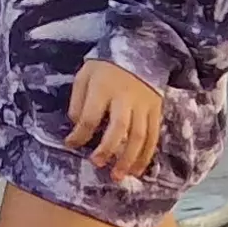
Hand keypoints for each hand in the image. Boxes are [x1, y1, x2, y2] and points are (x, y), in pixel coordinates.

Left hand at [63, 58, 162, 178]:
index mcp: (104, 88)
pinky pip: (153, 136)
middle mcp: (125, 98)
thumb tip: (77, 127)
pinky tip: (137, 170)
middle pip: (119, 128)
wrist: (140, 50)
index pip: (89, 117)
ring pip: (139, 136)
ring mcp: (144, 105)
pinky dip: (146, 156)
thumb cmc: (106, 67)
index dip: (79, 135)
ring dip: (129, 159)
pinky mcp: (156, 110)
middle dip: (108, 150)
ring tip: (118, 176)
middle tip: (97, 165)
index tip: (71, 144)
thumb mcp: (84, 75)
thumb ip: (77, 101)